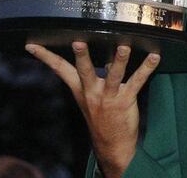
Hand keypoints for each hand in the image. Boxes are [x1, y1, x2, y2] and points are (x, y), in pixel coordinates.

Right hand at [26, 42, 159, 177]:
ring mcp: (108, 97)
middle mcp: (91, 91)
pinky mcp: (125, 100)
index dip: (45, 57)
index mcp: (80, 88)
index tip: (32, 45)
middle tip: (78, 42)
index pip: (60, 69)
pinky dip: (147, 69)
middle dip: (82, 56)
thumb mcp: (90, 96)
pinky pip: (137, 82)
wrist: (111, 144)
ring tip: (124, 47)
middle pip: (85, 70)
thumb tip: (100, 53)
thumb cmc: (101, 116)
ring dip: (119, 60)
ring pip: (113, 75)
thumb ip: (94, 75)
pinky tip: (154, 57)